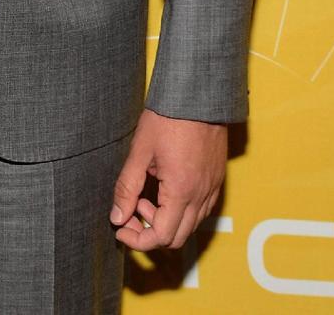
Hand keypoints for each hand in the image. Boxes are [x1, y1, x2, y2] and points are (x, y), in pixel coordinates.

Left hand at [110, 108, 226, 250]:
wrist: (198, 94)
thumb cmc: (168, 117)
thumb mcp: (140, 151)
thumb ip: (127, 187)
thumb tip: (117, 217)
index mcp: (181, 191)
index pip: (161, 236)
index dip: (137, 240)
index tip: (121, 229)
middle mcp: (201, 195)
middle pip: (177, 238)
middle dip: (150, 233)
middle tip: (131, 211)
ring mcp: (212, 187)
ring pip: (190, 225)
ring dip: (166, 221)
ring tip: (145, 195)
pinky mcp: (216, 178)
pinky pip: (201, 209)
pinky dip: (181, 210)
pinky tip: (164, 188)